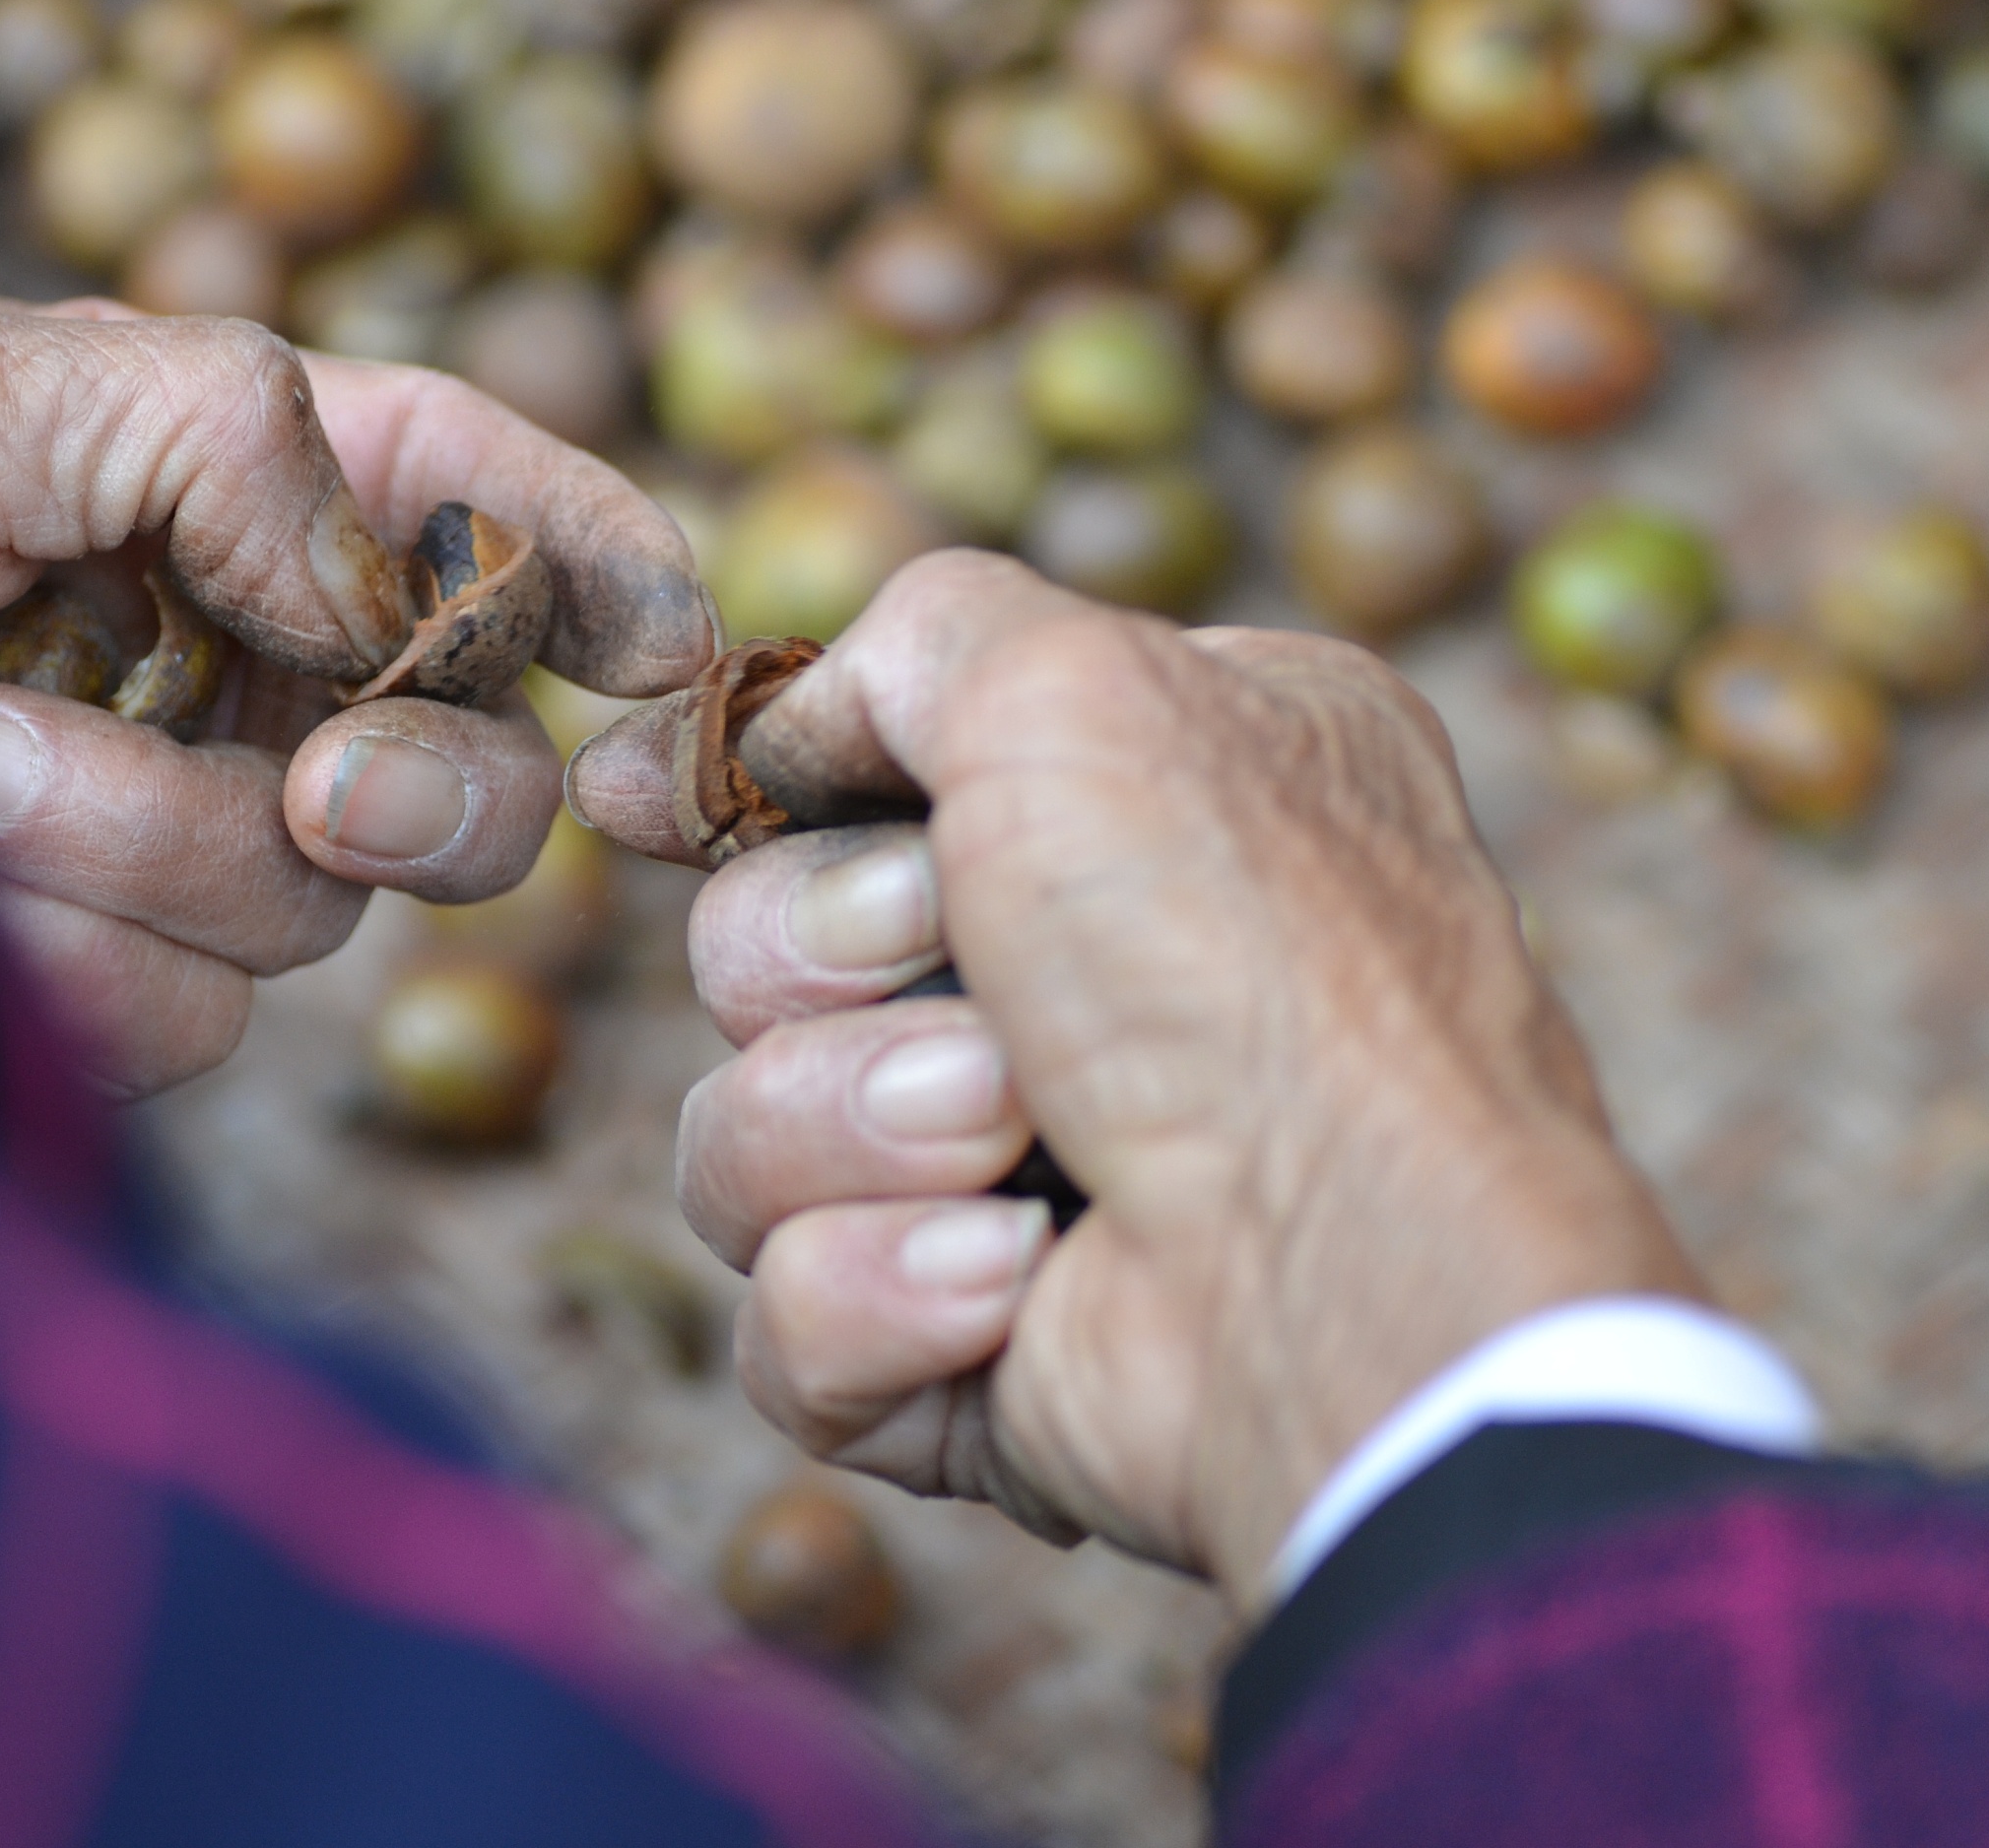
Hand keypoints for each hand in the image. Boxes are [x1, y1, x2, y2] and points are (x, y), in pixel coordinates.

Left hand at [0, 302, 714, 1092]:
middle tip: (318, 767)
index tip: (659, 647)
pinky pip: (185, 1018)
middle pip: (470, 773)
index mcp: (229, 489)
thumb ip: (234, 433)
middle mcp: (228, 672)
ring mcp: (159, 836)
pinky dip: (57, 941)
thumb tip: (388, 593)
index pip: (484, 525)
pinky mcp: (77, 979)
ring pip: (312, 916)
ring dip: (128, 836)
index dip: (601, 580)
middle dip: (420, 779)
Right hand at [570, 552, 1700, 1601]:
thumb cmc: (1245, 954)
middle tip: (986, 995)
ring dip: (853, 1130)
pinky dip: (881, 1293)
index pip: (843, 779)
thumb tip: (788, 728)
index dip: (732, 791)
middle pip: (754, 950)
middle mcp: (1066, 981)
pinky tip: (1012, 1284)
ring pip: (739, 1140)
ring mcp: (1006, 1175)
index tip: (640, 801)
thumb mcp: (1084, 684)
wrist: (1347, 1276)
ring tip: (1013, 1146)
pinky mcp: (958, 1350)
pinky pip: (784, 1318)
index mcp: (1123, 802)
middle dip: (822, 963)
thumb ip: (915, 638)